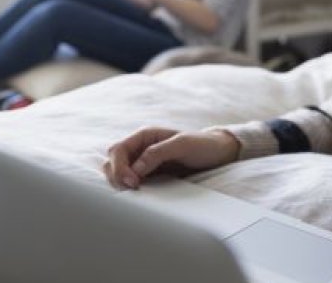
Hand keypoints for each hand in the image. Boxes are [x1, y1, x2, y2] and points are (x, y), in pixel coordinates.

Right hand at [103, 127, 240, 189]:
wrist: (219, 154)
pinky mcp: (150, 176)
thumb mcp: (183, 144)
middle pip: (112, 162)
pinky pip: (131, 183)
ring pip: (118, 174)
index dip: (119, 167)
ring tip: (136, 193)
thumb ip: (158, 153)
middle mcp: (140, 149)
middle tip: (134, 190)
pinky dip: (130, 190)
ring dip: (121, 184)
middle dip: (116, 177)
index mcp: (145, 136)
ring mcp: (143, 163)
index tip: (133, 182)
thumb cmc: (203, 144)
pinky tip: (141, 195)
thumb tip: (136, 168)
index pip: (117, 150)